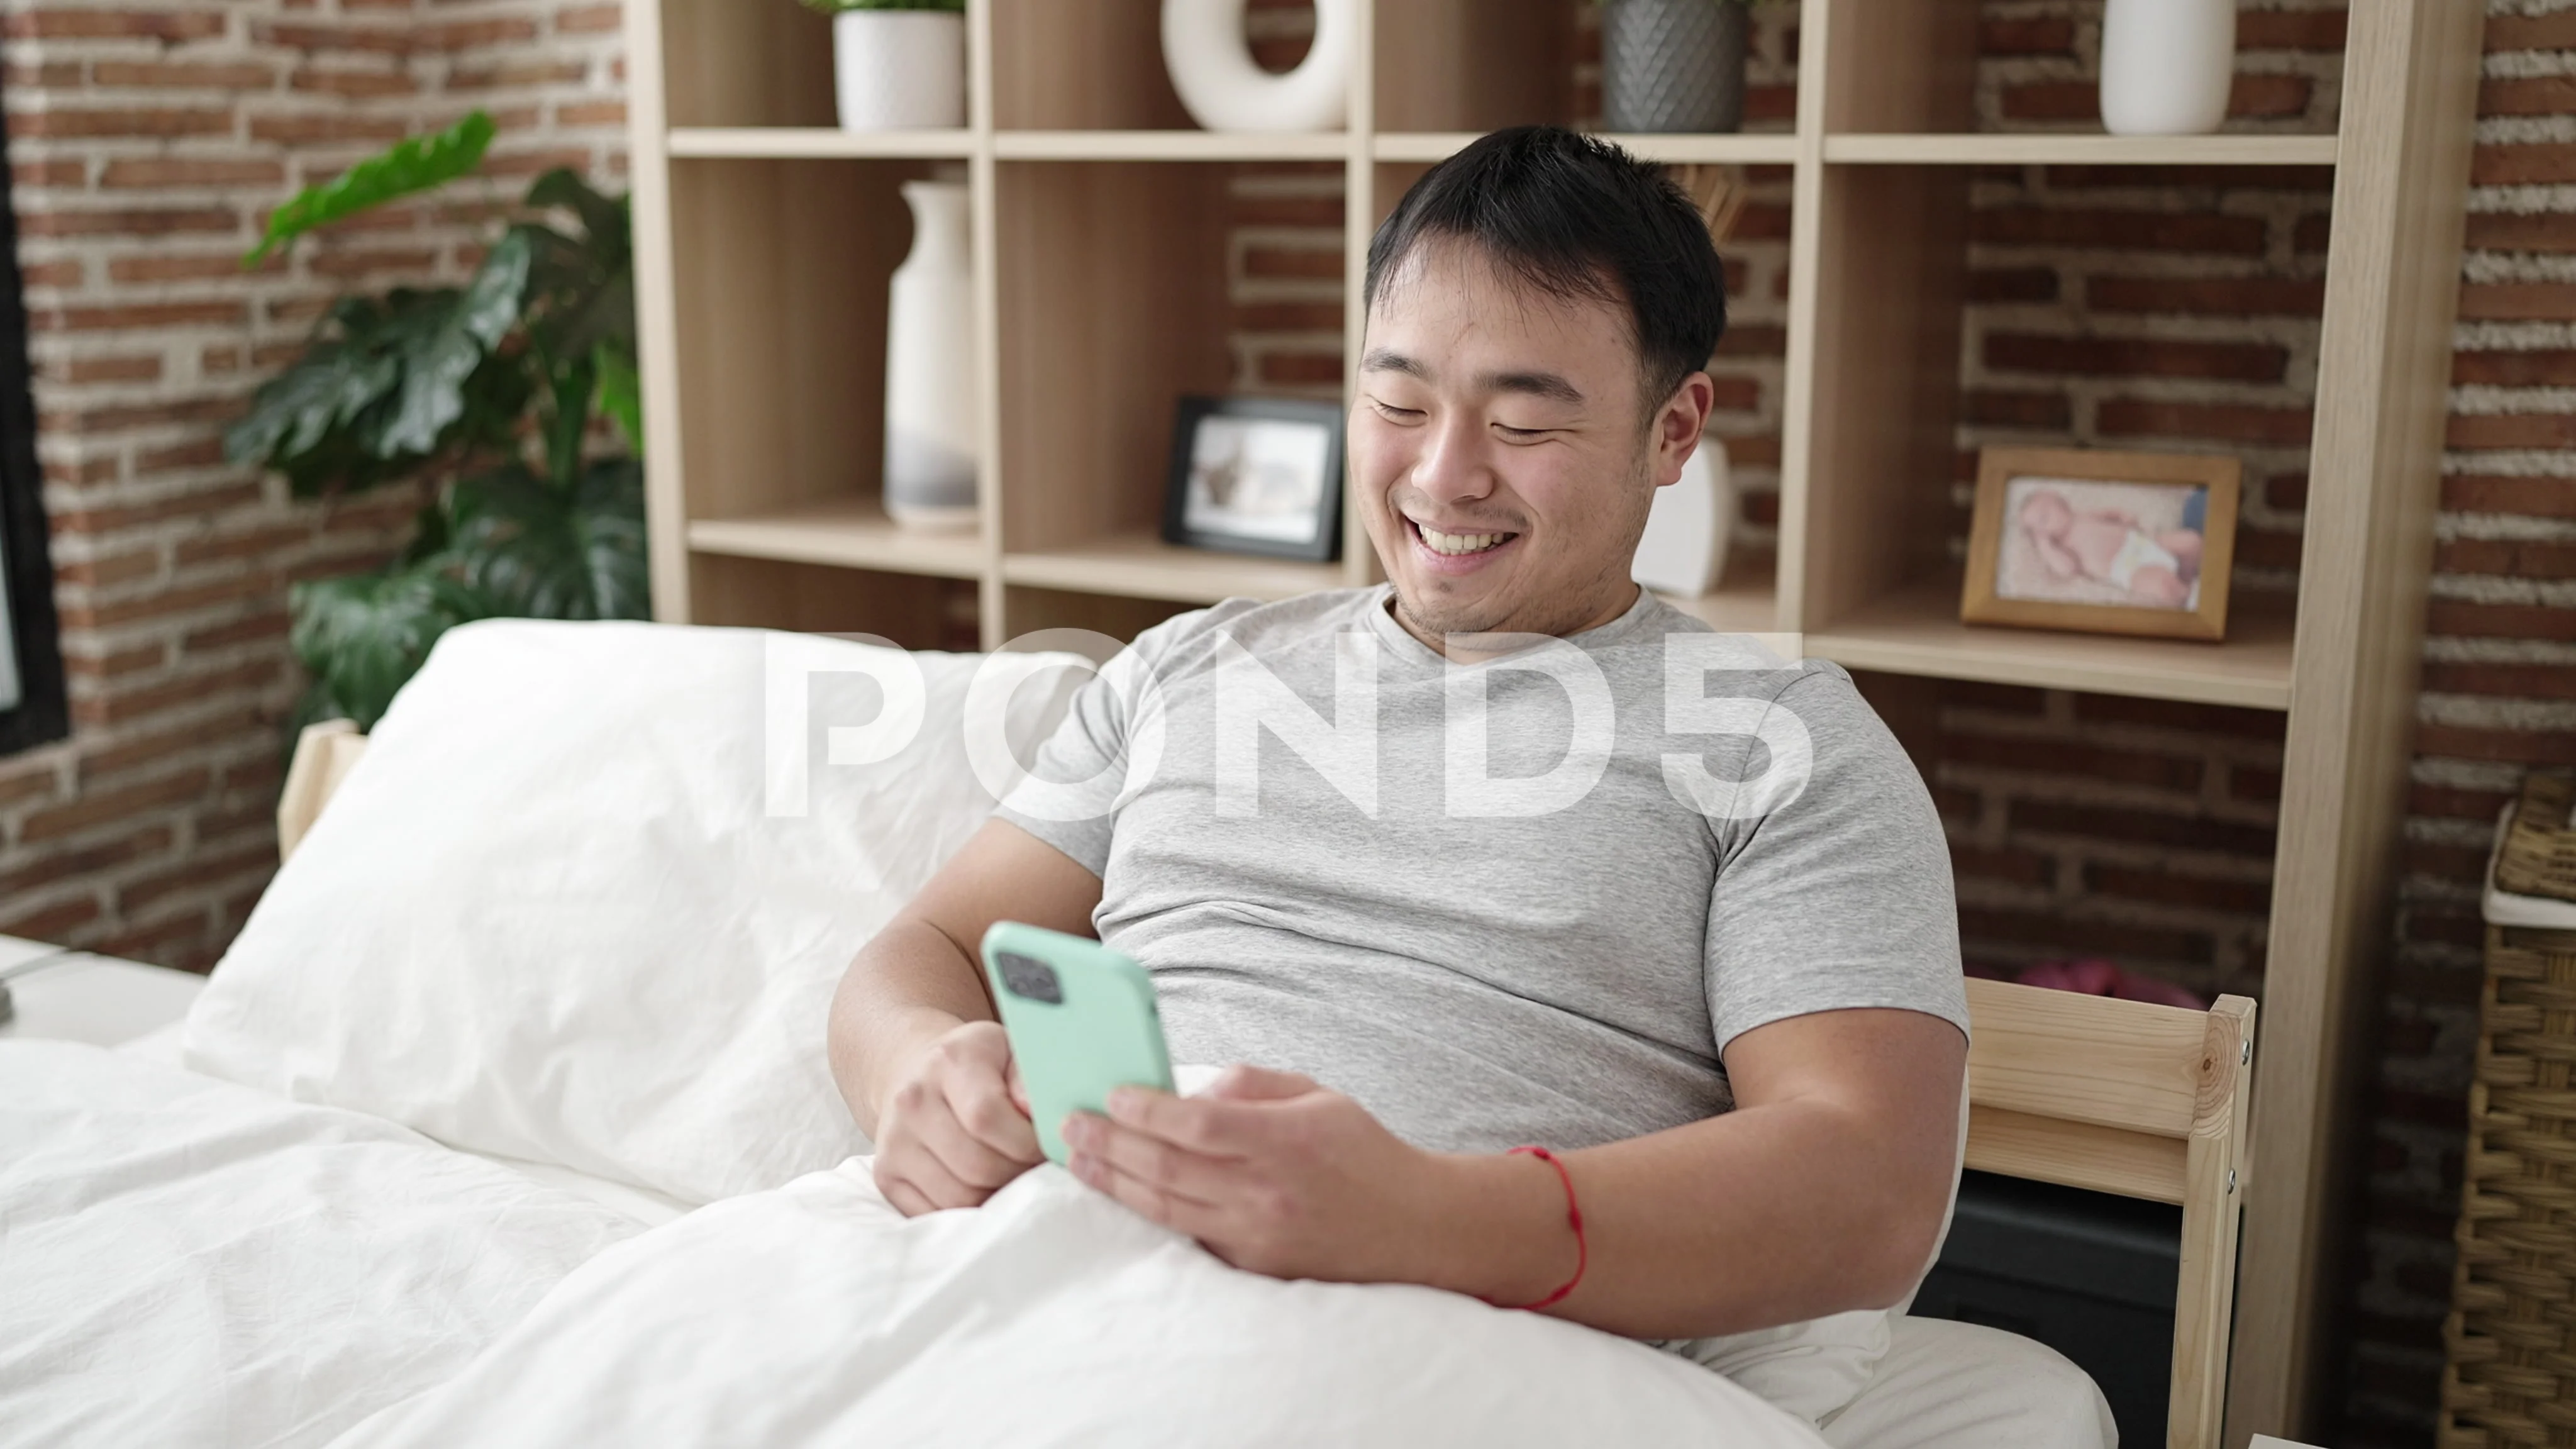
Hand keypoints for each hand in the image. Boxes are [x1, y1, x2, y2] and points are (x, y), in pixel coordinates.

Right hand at [870, 1020, 1043, 1215]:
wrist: (917, 1073)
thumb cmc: (979, 1065)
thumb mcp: (1009, 1051)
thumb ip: (1028, 1079)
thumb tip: (1037, 1113)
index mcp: (949, 1062)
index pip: (986, 1117)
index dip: (1026, 1142)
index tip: (1046, 1145)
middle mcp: (912, 1101)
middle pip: (976, 1165)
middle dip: (1017, 1174)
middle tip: (1034, 1167)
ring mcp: (893, 1142)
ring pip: (959, 1197)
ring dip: (996, 1197)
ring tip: (1011, 1176)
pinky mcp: (886, 1175)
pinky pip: (936, 1214)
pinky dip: (968, 1213)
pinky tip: (984, 1189)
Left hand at [1059, 1065, 1453, 1284]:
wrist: (1410, 1227)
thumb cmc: (1361, 1151)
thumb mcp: (1317, 1094)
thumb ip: (1251, 1085)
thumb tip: (1190, 1093)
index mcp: (1283, 1142)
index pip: (1198, 1125)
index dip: (1147, 1110)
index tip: (1112, 1093)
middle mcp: (1265, 1194)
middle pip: (1167, 1168)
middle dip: (1109, 1143)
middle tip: (1068, 1123)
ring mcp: (1255, 1236)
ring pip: (1165, 1207)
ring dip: (1113, 1181)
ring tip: (1077, 1157)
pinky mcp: (1251, 1266)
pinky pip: (1187, 1235)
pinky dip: (1147, 1211)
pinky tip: (1119, 1191)